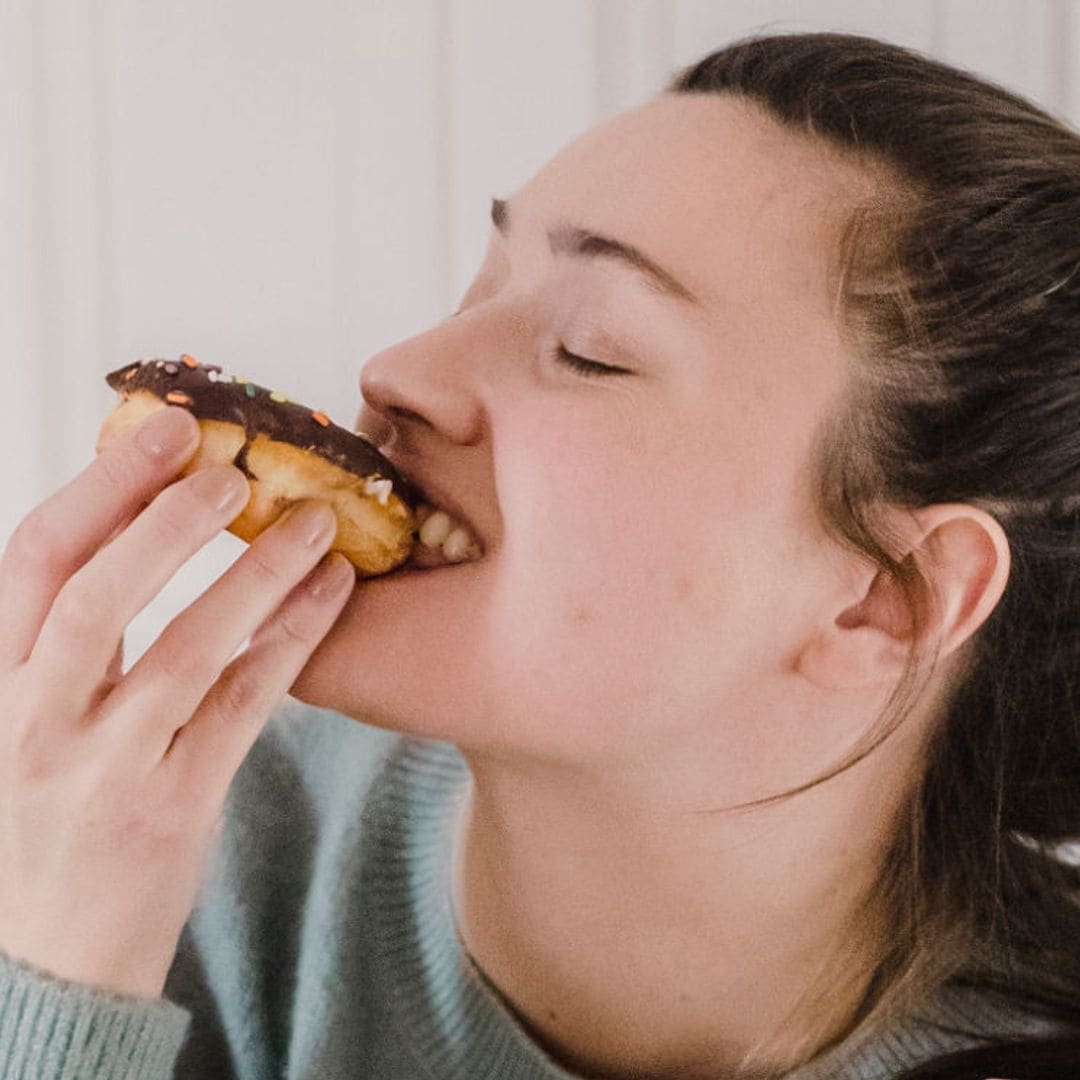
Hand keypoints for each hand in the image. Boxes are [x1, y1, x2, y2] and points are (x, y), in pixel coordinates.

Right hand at [0, 407, 353, 997]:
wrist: (50, 960)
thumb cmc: (45, 822)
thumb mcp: (25, 719)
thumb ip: (65, 639)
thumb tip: (138, 526)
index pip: (34, 559)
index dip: (101, 485)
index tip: (165, 432)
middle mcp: (36, 720)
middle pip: (96, 592)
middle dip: (166, 516)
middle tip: (234, 464)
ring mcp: (107, 767)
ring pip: (186, 646)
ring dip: (256, 572)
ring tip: (315, 520)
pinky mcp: (175, 805)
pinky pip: (244, 704)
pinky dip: (291, 639)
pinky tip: (331, 593)